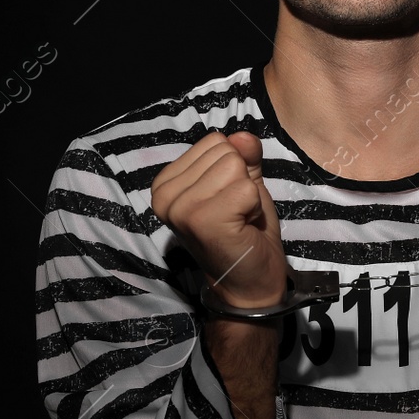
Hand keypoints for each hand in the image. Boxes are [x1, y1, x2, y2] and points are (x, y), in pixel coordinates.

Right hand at [151, 130, 289, 309]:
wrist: (249, 282)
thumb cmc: (244, 232)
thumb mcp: (243, 184)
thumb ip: (243, 156)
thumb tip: (243, 136)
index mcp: (166, 183)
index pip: (215, 141)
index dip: (233, 169)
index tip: (229, 201)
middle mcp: (165, 195)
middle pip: (225, 152)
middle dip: (240, 181)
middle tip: (235, 213)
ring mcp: (182, 209)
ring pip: (235, 167)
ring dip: (247, 195)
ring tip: (238, 220)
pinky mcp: (203, 221)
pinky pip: (245, 189)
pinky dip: (253, 208)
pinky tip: (242, 228)